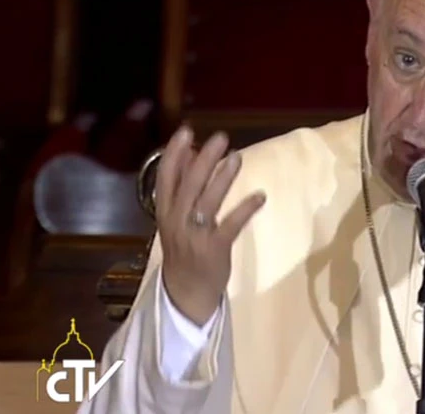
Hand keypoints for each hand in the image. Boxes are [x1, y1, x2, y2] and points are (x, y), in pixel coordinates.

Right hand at [155, 126, 265, 325]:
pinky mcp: (214, 249)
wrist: (185, 293)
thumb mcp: (176, 219)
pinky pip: (231, 225)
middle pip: (188, 185)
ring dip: (223, 178)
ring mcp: (194, 236)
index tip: (186, 131)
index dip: (174, 154)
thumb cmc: (184, 250)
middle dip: (203, 159)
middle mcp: (176, 221)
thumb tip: (192, 154)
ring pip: (207, 202)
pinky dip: (245, 209)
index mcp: (165, 213)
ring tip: (237, 157)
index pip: (166, 179)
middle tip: (220, 137)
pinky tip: (260, 196)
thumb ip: (183, 189)